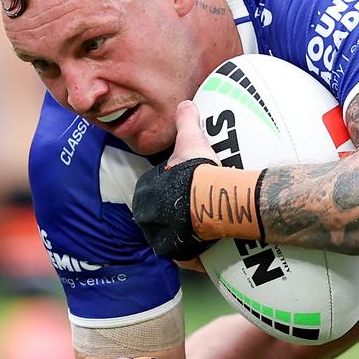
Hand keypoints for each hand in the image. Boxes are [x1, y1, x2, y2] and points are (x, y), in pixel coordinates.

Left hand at [133, 102, 219, 260]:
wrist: (211, 199)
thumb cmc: (196, 170)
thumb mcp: (191, 138)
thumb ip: (186, 119)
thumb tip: (186, 103)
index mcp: (147, 194)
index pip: (155, 191)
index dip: (171, 188)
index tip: (188, 185)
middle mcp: (150, 220)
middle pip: (162, 216)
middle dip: (175, 213)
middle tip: (198, 206)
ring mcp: (164, 240)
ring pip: (174, 238)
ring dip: (186, 234)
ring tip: (206, 228)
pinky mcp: (183, 256)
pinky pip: (190, 256)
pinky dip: (199, 254)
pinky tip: (212, 246)